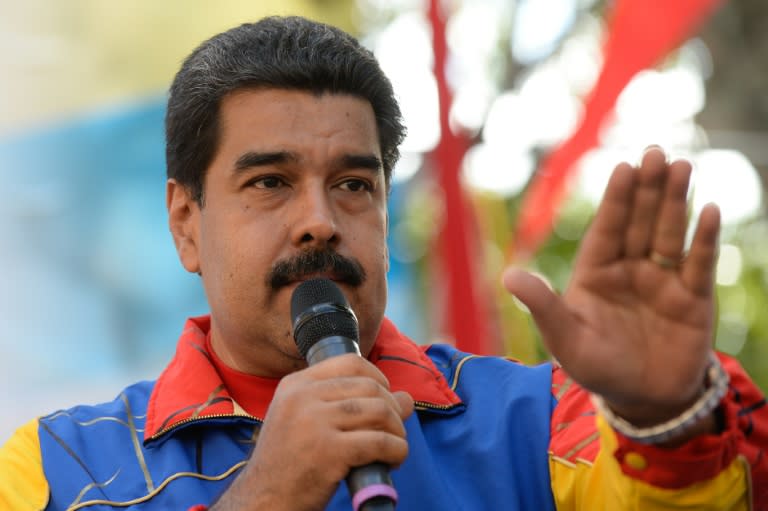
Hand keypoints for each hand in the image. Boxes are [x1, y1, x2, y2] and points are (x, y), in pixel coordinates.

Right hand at [211, 354, 413, 510]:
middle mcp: (302, 398)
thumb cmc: (288, 465)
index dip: (377, 378)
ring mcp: (314, 423)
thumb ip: (349, 405)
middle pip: (370, 387)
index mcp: (294, 385)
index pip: (350, 362)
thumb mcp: (305, 423)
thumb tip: (406, 398)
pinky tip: (393, 461)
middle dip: (392, 409)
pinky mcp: (329, 452)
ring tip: (393, 448)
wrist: (262, 502)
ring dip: (397, 431)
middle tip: (392, 432)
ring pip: (380, 411)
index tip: (383, 400)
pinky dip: (397, 451)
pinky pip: (380, 442)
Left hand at [503, 147, 719, 426]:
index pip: (607, 229)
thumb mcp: (565, 338)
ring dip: (676, 202)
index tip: (624, 167)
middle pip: (640, 222)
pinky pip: (698, 263)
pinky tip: (707, 211)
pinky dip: (703, 239)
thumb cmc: (596, 367)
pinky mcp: (693, 298)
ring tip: (682, 166)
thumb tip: (508, 275)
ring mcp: (663, 280)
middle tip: (657, 152)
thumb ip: (543, 305)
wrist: (641, 401)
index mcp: (596, 272)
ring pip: (669, 233)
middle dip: (648, 188)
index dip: (616, 199)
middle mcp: (630, 269)